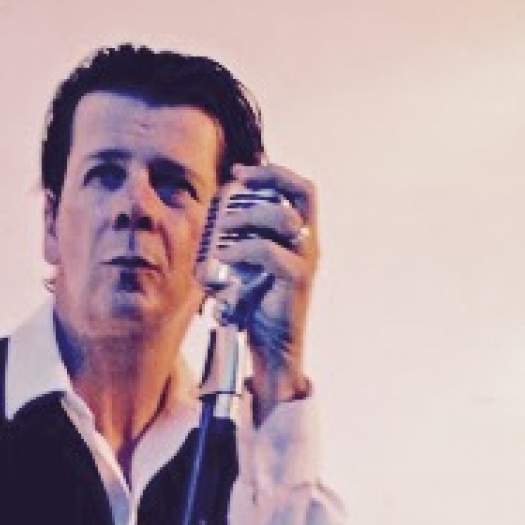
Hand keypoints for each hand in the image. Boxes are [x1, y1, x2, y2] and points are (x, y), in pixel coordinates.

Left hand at [207, 163, 319, 412]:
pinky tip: (224, 257)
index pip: (300, 190)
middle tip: (236, 182)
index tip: (240, 172)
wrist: (274, 351)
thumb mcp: (250, 269)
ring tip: (223, 227)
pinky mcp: (296, 280)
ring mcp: (305, 261)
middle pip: (301, 193)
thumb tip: (215, 220)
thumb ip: (243, 243)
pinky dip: (242, 249)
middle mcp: (309, 245)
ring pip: (283, 218)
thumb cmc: (260, 311)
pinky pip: (268, 251)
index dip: (274, 173)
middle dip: (268, 179)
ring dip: (249, 216)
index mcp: (301, 238)